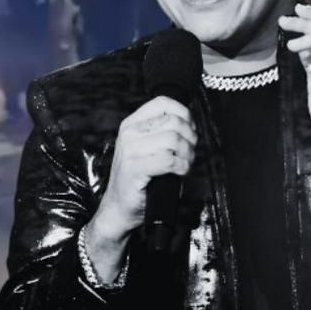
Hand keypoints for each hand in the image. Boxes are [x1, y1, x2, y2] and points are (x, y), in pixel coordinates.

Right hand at [91, 96, 197, 242]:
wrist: (120, 206)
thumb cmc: (139, 178)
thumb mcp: (146, 148)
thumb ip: (162, 133)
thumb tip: (190, 126)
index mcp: (131, 124)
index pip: (162, 103)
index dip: (184, 113)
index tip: (189, 128)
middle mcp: (129, 134)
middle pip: (173, 121)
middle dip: (190, 137)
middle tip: (189, 152)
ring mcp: (130, 151)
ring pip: (173, 140)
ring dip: (187, 154)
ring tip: (185, 163)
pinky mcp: (135, 170)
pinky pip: (168, 160)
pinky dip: (181, 166)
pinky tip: (180, 172)